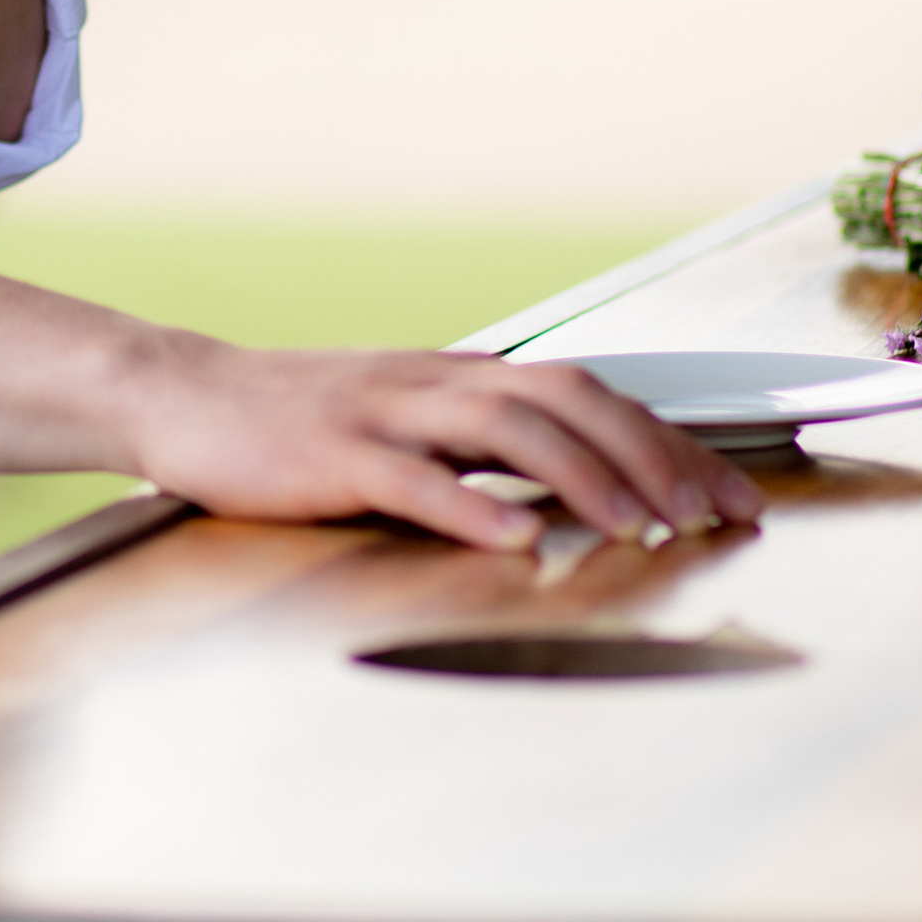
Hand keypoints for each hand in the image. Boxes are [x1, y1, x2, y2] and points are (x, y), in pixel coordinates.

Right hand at [123, 341, 763, 554]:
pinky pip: (414, 479)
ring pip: (506, 429)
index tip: (736, 496)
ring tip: (640, 527)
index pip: (591, 396)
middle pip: (568, 401)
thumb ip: (483, 446)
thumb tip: (579, 481)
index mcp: (462, 380)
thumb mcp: (407, 421)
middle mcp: (438, 384)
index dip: (671, 441)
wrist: (185, 395)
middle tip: (713, 515)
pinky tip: (516, 541)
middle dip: (653, 455)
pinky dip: (471, 507)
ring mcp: (386, 414)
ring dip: (583, 477)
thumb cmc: (299, 423)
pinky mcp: (333, 454)